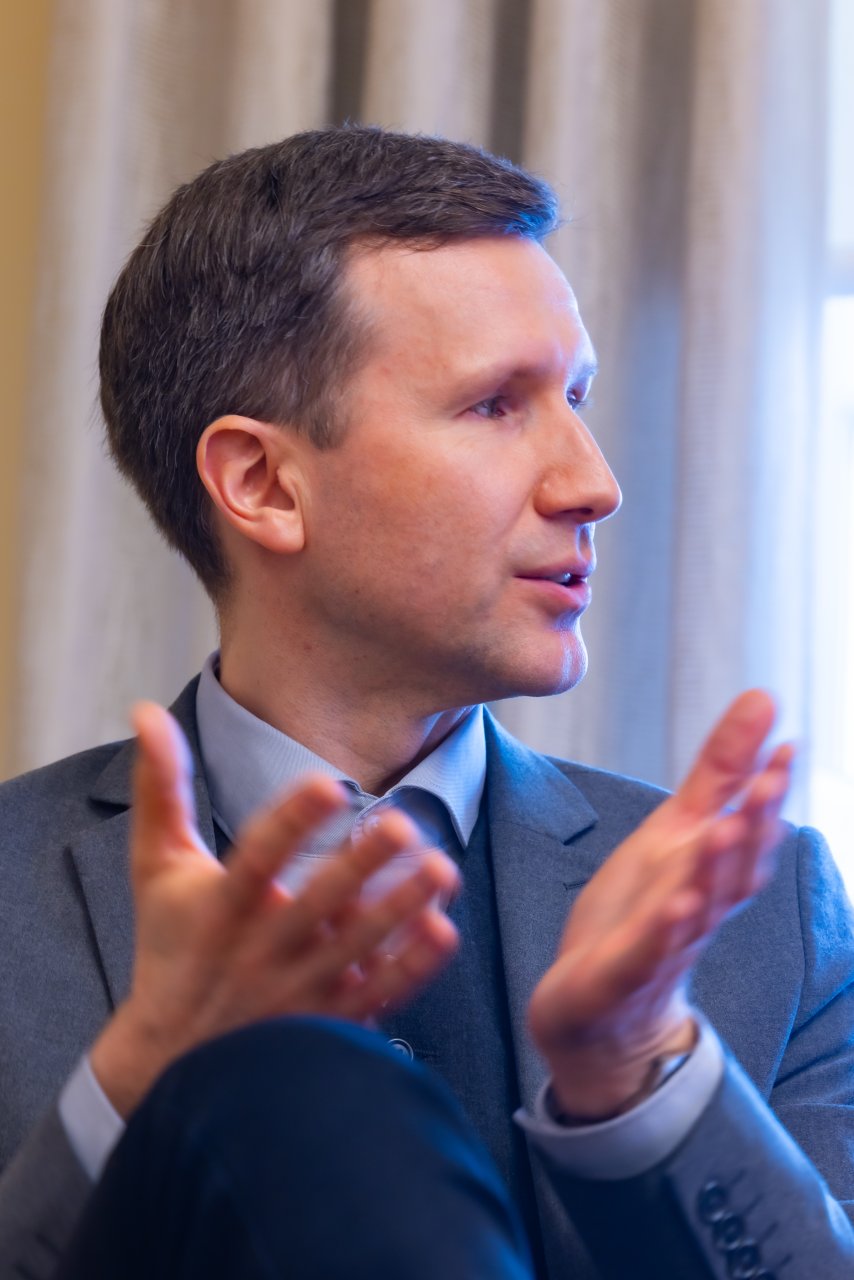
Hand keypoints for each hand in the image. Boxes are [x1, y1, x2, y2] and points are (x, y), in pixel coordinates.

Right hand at [91, 702, 459, 1116]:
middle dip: (361, 865)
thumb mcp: (156, 866)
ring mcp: (299, 991)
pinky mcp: (328, 1022)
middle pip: (317, 904)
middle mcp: (261, 951)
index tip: (327, 783)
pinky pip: (377, 994)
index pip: (257, 858)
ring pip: (358, 949)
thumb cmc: (170, 946)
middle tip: (404, 824)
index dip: (291, 821)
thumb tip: (147, 711)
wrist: (171, 1062)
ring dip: (401, 909)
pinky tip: (442, 930)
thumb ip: (160, 788)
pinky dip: (411, 967)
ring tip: (442, 869)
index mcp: (221, 907)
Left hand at [528, 690, 792, 1119]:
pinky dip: (664, 931)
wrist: (600, 1007)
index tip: (787, 747)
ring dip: (715, 870)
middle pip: (734, 867)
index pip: (748, 830)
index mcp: (711, 870)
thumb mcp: (676, 830)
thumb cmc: (643, 910)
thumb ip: (720, 771)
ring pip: (698, 906)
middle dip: (754, 825)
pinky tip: (677, 905)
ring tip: (727, 828)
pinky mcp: (624, 976)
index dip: (767, 792)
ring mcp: (664, 945)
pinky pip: (649, 954)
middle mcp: (699, 907)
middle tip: (770, 780)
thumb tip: (763, 699)